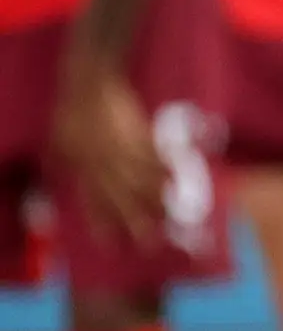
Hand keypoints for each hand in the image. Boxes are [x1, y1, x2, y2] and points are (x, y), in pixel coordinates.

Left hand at [51, 63, 164, 247]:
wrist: (90, 85)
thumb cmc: (71, 111)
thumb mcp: (57, 141)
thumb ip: (61, 161)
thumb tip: (59, 174)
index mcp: (81, 168)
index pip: (93, 202)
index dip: (102, 224)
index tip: (112, 245)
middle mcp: (102, 165)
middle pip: (121, 199)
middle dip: (136, 223)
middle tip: (150, 243)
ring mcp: (121, 152)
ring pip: (141, 181)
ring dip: (156, 200)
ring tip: (170, 216)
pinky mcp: (138, 136)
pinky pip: (154, 158)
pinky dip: (165, 169)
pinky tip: (177, 179)